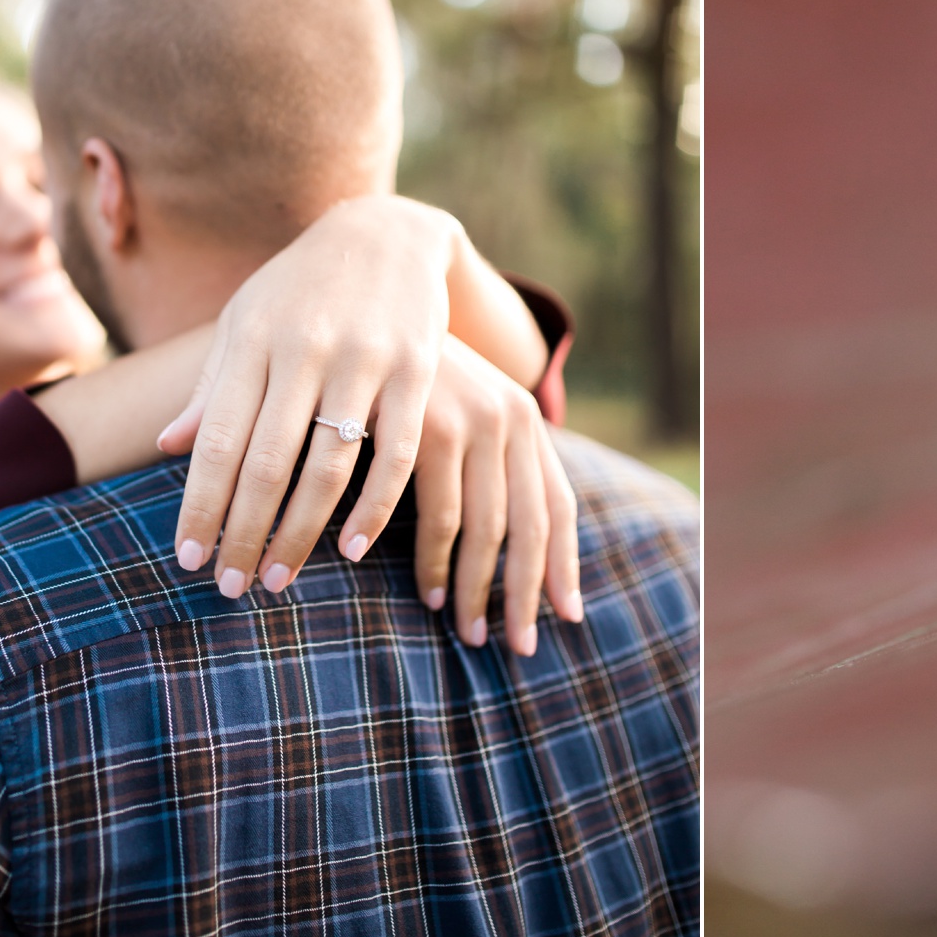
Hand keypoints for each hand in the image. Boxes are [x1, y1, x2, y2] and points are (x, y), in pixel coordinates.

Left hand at [159, 195, 458, 595]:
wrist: (387, 232)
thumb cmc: (301, 287)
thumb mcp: (247, 322)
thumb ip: (213, 385)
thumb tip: (167, 446)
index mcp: (253, 342)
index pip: (218, 440)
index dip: (200, 505)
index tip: (187, 560)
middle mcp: (305, 350)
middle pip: (267, 462)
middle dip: (243, 532)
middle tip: (229, 589)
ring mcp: (364, 359)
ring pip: (328, 465)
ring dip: (300, 532)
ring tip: (277, 578)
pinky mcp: (417, 369)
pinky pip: (395, 453)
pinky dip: (373, 506)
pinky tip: (349, 547)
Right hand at [415, 336, 582, 655]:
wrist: (370, 290)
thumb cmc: (409, 369)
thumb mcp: (458, 414)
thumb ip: (484, 466)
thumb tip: (501, 545)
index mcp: (524, 420)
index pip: (559, 506)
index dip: (564, 565)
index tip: (566, 616)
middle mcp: (510, 419)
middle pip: (530, 529)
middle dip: (522, 595)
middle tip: (512, 646)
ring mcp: (471, 421)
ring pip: (483, 530)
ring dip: (471, 587)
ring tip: (462, 627)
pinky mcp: (427, 426)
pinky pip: (434, 514)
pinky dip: (428, 560)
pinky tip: (423, 593)